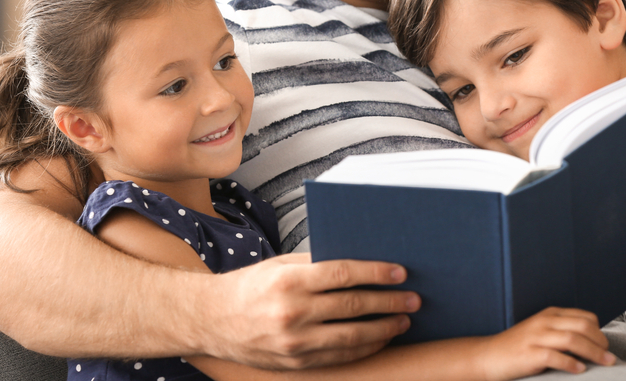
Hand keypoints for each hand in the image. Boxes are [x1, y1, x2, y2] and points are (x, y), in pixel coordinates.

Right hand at [199, 253, 419, 368]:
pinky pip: (339, 357)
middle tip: (413, 299)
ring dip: (383, 329)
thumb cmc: (250, 286)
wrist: (211, 320)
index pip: (344, 274)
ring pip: (351, 338)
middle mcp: (292, 313)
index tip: (400, 273)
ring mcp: (294, 343)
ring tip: (403, 320)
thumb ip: (317, 264)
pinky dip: (364, 349)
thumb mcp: (280, 265)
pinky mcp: (295, 363)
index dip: (376, 273)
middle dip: (388, 302)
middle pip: (353, 306)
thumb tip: (361, 262)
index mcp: (289, 281)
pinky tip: (379, 340)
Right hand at [479, 307, 615, 379]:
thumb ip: (562, 331)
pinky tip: (580, 370)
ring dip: (593, 353)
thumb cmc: (518, 347)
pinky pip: (555, 356)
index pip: (585, 317)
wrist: (489, 356)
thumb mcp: (541, 331)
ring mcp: (536, 337)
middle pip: (582, 326)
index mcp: (550, 314)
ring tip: (604, 363)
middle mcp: (544, 322)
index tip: (605, 345)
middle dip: (601, 342)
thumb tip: (593, 343)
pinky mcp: (529, 353)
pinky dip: (571, 363)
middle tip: (609, 356)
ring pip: (572, 339)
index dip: (600, 331)